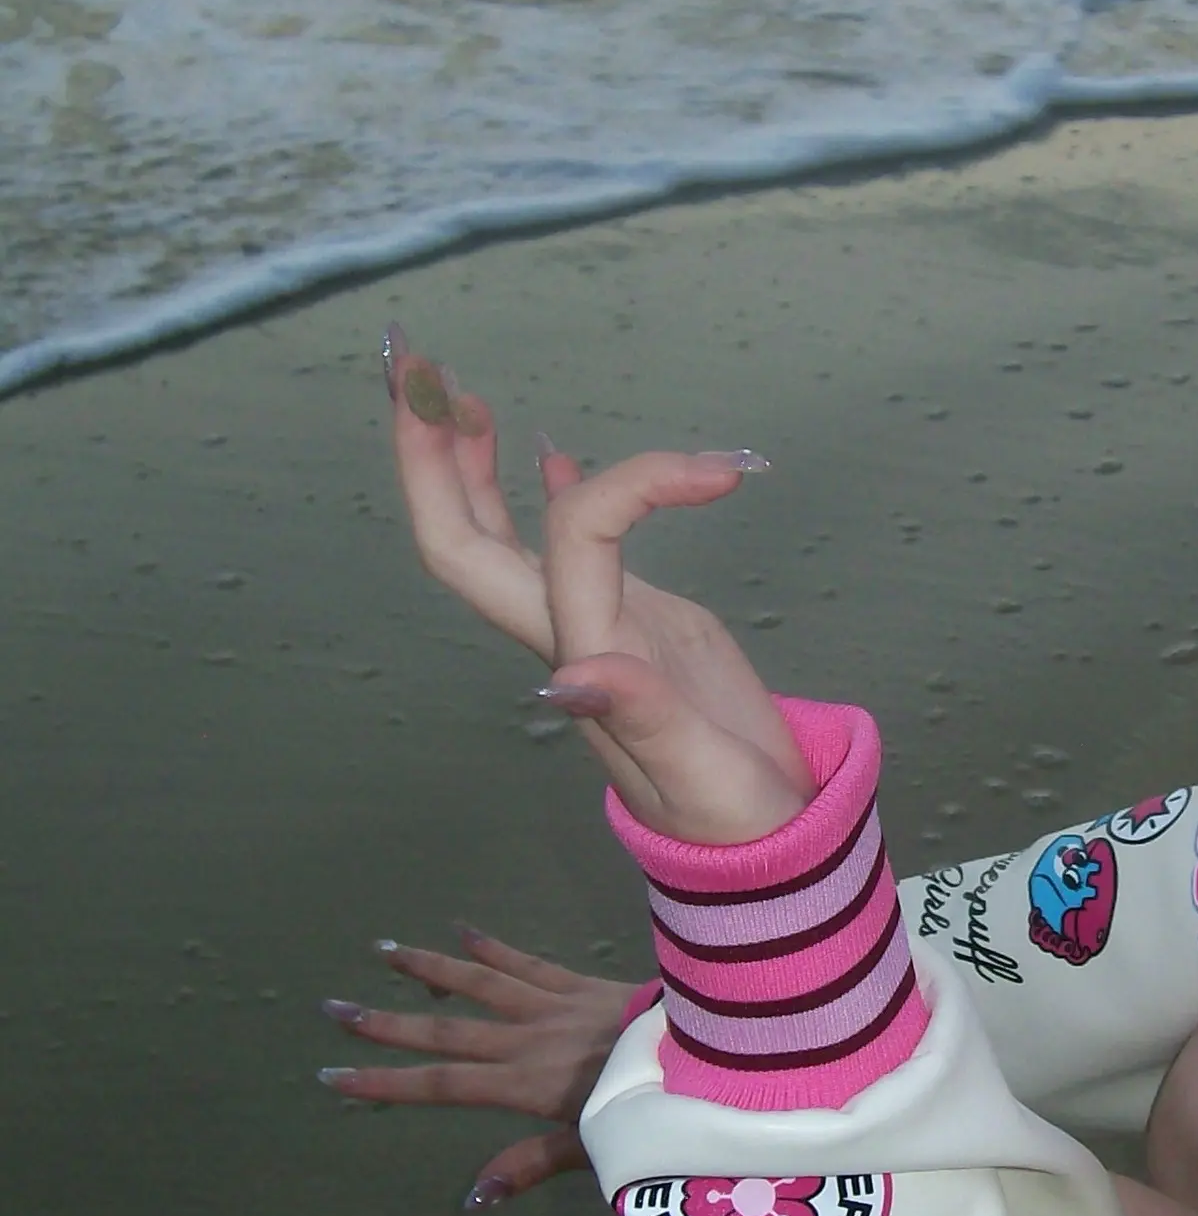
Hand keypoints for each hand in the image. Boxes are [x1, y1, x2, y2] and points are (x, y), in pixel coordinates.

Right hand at [318, 925, 638, 1207]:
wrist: (705, 1050)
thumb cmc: (654, 1108)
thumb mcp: (594, 1148)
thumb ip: (530, 1164)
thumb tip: (470, 1198)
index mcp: (525, 1085)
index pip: (441, 1085)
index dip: (385, 1082)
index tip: (335, 1075)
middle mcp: (527, 1040)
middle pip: (444, 1032)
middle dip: (385, 1024)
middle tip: (332, 1008)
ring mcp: (552, 1006)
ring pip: (478, 983)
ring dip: (428, 968)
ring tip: (384, 951)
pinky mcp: (579, 984)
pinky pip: (527, 962)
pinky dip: (493, 948)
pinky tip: (462, 931)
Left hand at [384, 326, 812, 843]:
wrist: (766, 846)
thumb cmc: (738, 821)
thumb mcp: (702, 778)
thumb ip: (645, 722)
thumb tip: (570, 676)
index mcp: (588, 658)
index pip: (572, 535)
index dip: (627, 484)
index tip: (713, 474)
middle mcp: (571, 634)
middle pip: (466, 537)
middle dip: (431, 454)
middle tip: (413, 368)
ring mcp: (595, 625)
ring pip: (503, 535)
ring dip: (466, 464)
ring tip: (450, 394)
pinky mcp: (633, 623)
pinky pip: (565, 546)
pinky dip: (546, 491)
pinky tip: (539, 450)